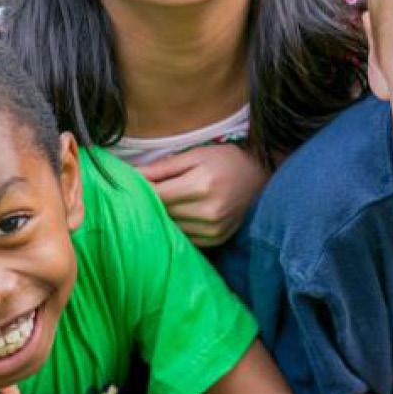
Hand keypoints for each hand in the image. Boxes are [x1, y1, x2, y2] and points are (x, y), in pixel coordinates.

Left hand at [139, 143, 267, 246]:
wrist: (261, 177)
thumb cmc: (226, 161)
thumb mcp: (196, 154)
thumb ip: (163, 167)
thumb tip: (131, 174)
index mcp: (201, 185)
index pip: (156, 194)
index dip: (141, 189)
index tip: (133, 183)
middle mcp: (208, 211)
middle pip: (162, 212)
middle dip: (151, 202)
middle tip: (147, 190)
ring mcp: (214, 228)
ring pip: (172, 227)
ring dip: (164, 216)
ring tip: (167, 202)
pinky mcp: (217, 239)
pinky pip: (185, 237)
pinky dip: (179, 227)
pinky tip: (183, 214)